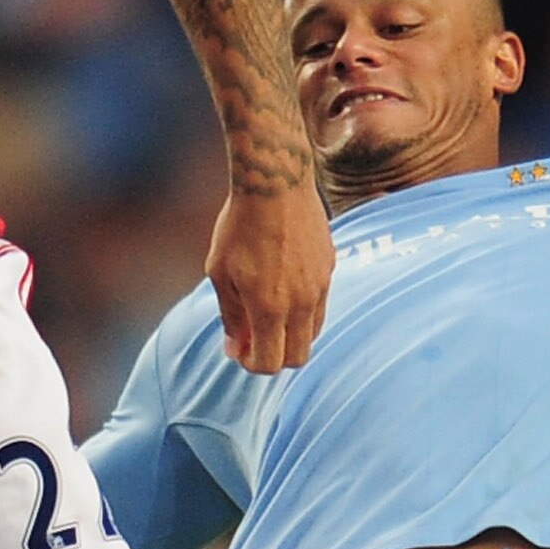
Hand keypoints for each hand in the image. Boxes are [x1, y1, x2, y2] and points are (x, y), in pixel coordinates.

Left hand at [206, 182, 332, 372]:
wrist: (275, 183)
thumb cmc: (239, 226)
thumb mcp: (220, 272)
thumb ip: (230, 315)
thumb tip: (235, 347)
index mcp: (270, 308)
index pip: (270, 364)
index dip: (252, 364)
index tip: (239, 349)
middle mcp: (301, 303)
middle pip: (298, 357)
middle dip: (275, 357)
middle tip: (252, 338)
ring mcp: (320, 286)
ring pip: (313, 333)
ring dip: (290, 334)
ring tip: (266, 311)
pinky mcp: (329, 268)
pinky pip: (320, 304)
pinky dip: (302, 310)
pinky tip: (282, 286)